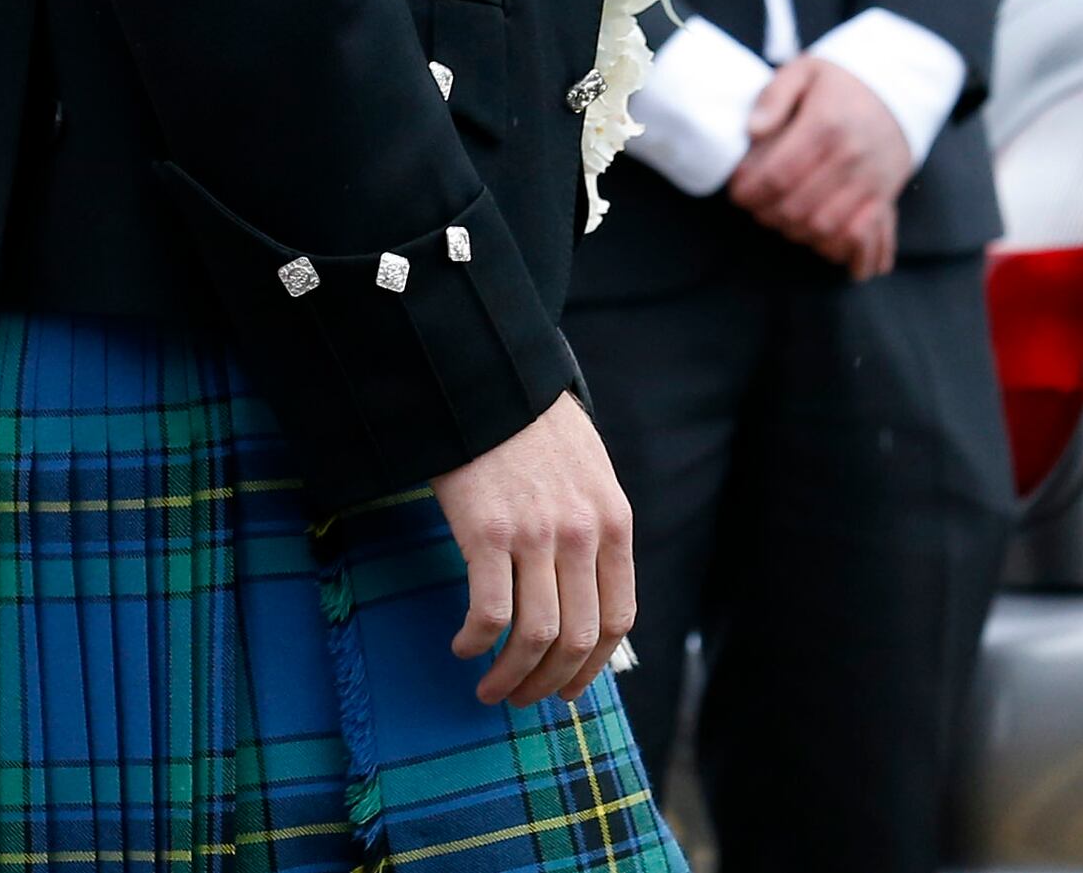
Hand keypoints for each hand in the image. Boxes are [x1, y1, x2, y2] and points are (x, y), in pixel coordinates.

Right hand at [431, 392, 635, 706]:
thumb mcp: (591, 478)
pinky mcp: (487, 533)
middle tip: (523, 699)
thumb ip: (596, 535)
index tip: (569, 690)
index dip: (593, 668)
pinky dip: (476, 642)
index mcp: (614, 524)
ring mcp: (536, 535)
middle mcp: (582, 535)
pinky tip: (464, 646)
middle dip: (550, 684)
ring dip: (510, 677)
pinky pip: (489, 612)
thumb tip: (588, 604)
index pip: (618, 620)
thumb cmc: (537, 434)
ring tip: (490, 689)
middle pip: (577, 639)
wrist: (491, 384)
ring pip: (534, 636)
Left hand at [724, 55, 912, 277]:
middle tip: (753, 206)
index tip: (737, 192)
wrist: (899, 89)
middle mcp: (849, 156)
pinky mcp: (883, 196)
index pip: (778, 174)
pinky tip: (809, 230)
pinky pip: (855, 235)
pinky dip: (828, 242)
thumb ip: (773, 97)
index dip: (750, 191)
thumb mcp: (803, 72)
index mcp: (825, 125)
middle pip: (795, 206)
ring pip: (821, 226)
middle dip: (765, 212)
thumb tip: (752, 130)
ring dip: (791, 229)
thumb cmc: (841, 84)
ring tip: (776, 216)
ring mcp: (869, 180)